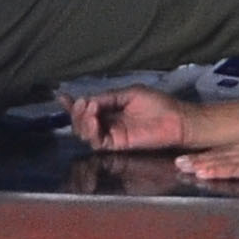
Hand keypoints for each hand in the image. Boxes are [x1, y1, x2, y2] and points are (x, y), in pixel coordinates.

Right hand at [65, 86, 192, 151]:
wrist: (176, 119)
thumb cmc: (159, 104)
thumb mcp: (129, 94)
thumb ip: (108, 98)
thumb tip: (87, 101)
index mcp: (110, 109)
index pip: (87, 109)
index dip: (72, 105)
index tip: (61, 98)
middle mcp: (108, 123)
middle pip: (81, 123)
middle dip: (76, 113)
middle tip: (81, 104)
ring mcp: (112, 135)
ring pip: (85, 133)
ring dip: (82, 121)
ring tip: (88, 110)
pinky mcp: (117, 145)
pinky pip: (97, 142)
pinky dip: (92, 131)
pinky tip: (94, 121)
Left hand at [175, 130, 238, 183]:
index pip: (230, 148)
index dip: (210, 153)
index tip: (192, 157)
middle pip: (222, 152)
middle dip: (199, 157)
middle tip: (178, 161)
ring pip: (224, 159)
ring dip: (203, 163)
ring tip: (184, 167)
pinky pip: (236, 168)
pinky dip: (218, 170)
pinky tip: (205, 173)